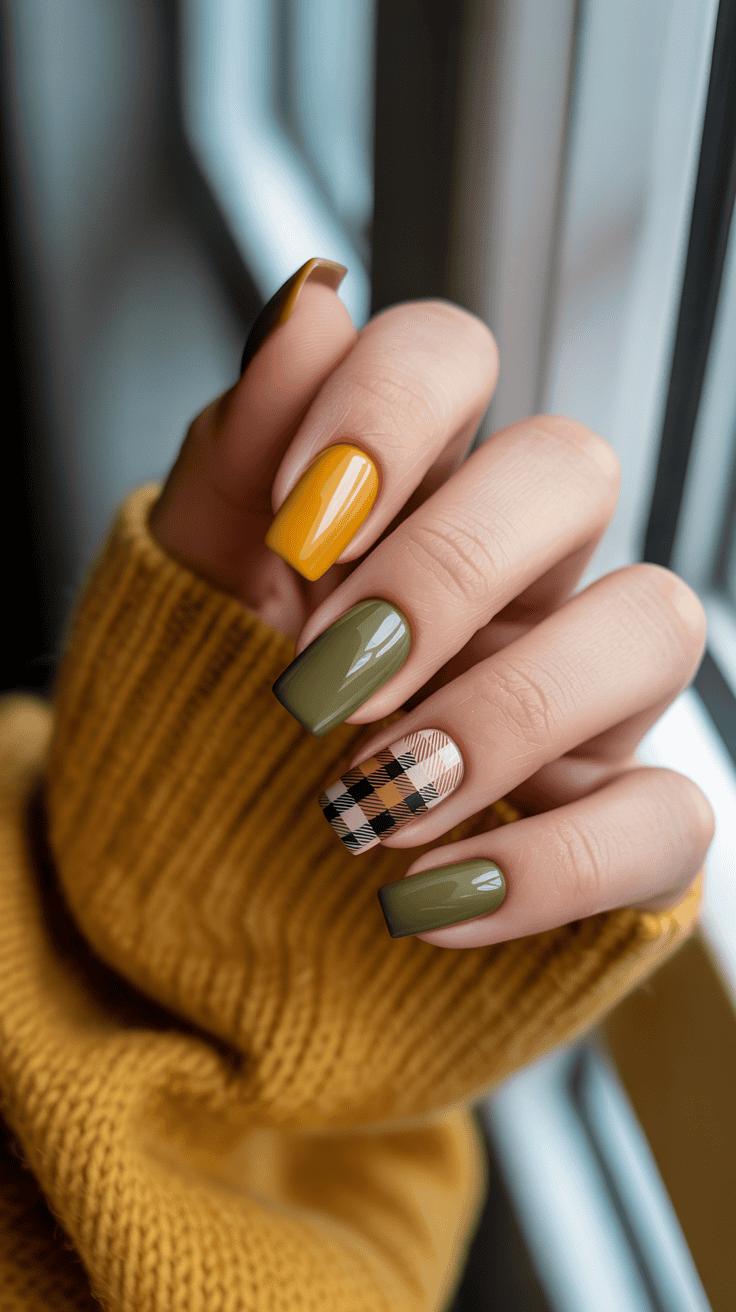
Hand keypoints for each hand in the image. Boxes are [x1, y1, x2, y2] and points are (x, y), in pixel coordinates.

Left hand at [151, 259, 712, 945]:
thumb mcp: (195, 592)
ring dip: (507, 712)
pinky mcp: (619, 822)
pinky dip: (547, 866)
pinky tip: (422, 901)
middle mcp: (521, 573)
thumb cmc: (213, 722)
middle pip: (573, 468)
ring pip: (656, 623)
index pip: (453, 357)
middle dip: (446, 570)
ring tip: (368, 800)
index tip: (294, 526)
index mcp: (410, 494)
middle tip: (325, 678)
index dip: (390, 411)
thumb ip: (241, 455)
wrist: (217, 893)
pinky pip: (667, 818)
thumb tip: (309, 298)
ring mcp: (585, 693)